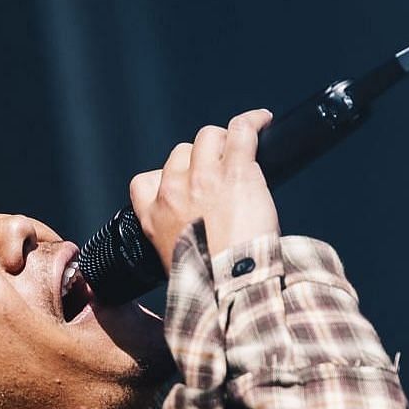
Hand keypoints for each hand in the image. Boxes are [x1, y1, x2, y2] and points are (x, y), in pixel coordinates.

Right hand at [130, 108, 277, 271]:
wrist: (232, 288)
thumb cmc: (214, 283)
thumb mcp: (178, 264)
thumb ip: (179, 239)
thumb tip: (200, 230)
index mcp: (154, 217)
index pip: (144, 181)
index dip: (165, 177)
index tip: (182, 184)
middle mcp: (174, 192)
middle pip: (181, 152)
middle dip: (201, 159)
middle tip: (222, 173)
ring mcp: (204, 178)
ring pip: (208, 137)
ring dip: (224, 141)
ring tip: (240, 152)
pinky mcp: (236, 172)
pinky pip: (241, 130)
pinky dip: (253, 121)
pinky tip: (264, 120)